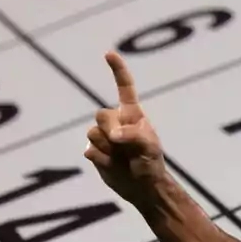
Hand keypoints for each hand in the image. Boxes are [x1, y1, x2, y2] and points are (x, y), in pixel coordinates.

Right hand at [84, 51, 167, 202]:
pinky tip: (113, 166)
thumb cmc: (151, 163)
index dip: (117, 71)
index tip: (109, 54)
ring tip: (122, 158)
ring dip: (108, 148)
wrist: (143, 187)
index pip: (124, 88)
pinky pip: (90, 151)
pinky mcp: (95, 152)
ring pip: (92, 134)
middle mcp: (116, 122)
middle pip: (101, 115)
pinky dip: (102, 160)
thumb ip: (132, 135)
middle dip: (110, 129)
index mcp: (132, 115)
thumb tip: (113, 135)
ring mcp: (104, 137)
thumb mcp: (149, 147)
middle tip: (123, 144)